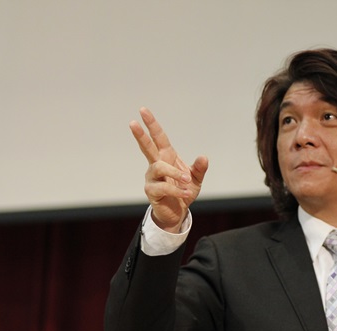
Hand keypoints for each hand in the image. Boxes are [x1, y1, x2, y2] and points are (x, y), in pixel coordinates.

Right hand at [130, 107, 208, 232]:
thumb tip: (203, 157)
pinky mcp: (152, 192)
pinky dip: (176, 190)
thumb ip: (199, 168)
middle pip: (146, 147)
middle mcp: (156, 165)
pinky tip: (185, 193)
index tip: (143, 111)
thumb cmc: (183, 192)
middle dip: (140, 134)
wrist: (177, 213)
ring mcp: (152, 178)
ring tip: (186, 180)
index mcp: (167, 157)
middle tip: (133, 122)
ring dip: (174, 173)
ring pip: (159, 168)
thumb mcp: (196, 179)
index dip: (152, 124)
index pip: (158, 137)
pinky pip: (164, 187)